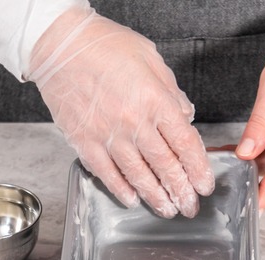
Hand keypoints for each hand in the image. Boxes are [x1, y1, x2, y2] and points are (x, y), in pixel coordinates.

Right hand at [26, 7, 213, 217]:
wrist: (59, 45)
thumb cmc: (104, 45)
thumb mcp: (150, 58)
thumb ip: (171, 91)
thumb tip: (185, 116)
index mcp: (155, 100)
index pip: (185, 143)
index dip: (198, 169)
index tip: (204, 185)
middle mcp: (134, 122)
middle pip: (165, 165)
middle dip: (181, 190)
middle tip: (190, 207)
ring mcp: (107, 134)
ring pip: (137, 175)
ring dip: (155, 196)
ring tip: (167, 209)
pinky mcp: (84, 141)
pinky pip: (106, 172)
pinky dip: (120, 188)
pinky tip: (131, 199)